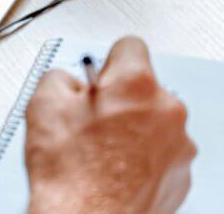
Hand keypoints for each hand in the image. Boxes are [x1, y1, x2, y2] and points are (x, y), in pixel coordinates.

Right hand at [25, 37, 196, 213]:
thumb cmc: (72, 176)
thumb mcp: (43, 104)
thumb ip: (60, 77)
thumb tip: (67, 82)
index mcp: (137, 84)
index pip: (130, 46)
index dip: (107, 62)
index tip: (98, 76)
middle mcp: (167, 111)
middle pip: (143, 88)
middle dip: (119, 100)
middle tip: (90, 120)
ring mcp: (179, 146)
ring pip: (153, 123)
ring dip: (132, 130)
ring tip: (99, 152)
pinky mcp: (181, 177)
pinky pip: (160, 154)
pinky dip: (141, 159)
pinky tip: (113, 171)